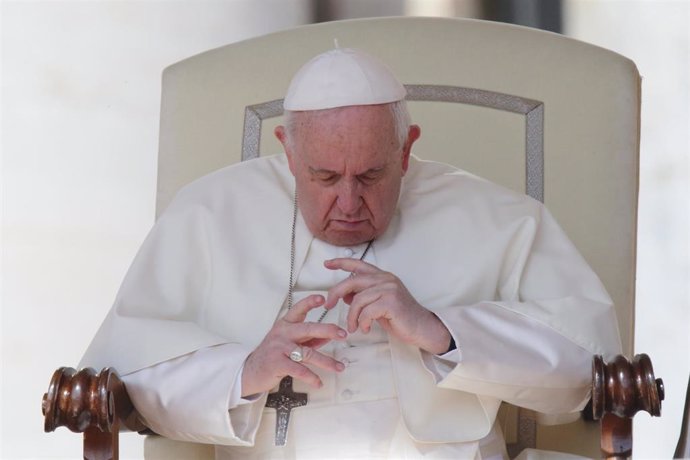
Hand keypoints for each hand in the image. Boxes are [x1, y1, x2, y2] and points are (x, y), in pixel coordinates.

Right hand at [241, 294, 346, 396]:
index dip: (310, 302)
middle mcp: (282, 333)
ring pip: (308, 353)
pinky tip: (319, 382)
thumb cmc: (273, 355)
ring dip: (326, 361)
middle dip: (328, 330)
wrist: (250, 371)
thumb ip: (309, 339)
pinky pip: (299, 370)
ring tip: (339, 367)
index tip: (323, 298)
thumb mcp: (289, 343)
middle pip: (308, 328)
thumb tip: (329, 336)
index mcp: (285, 324)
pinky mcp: (277, 364)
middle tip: (343, 334)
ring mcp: (279, 348)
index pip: (298, 309)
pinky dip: (311, 377)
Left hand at [324, 258, 450, 354]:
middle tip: (328, 306)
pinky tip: (365, 329)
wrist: (422, 327)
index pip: (358, 264)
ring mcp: (389, 289)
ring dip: (351, 316)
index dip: (341, 262)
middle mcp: (385, 279)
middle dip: (336, 293)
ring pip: (358, 300)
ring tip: (352, 327)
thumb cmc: (399, 317)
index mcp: (382, 276)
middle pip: (352, 281)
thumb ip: (363, 296)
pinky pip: (367, 312)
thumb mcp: (378, 304)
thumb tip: (344, 295)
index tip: (327, 264)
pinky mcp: (391, 302)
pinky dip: (362, 323)